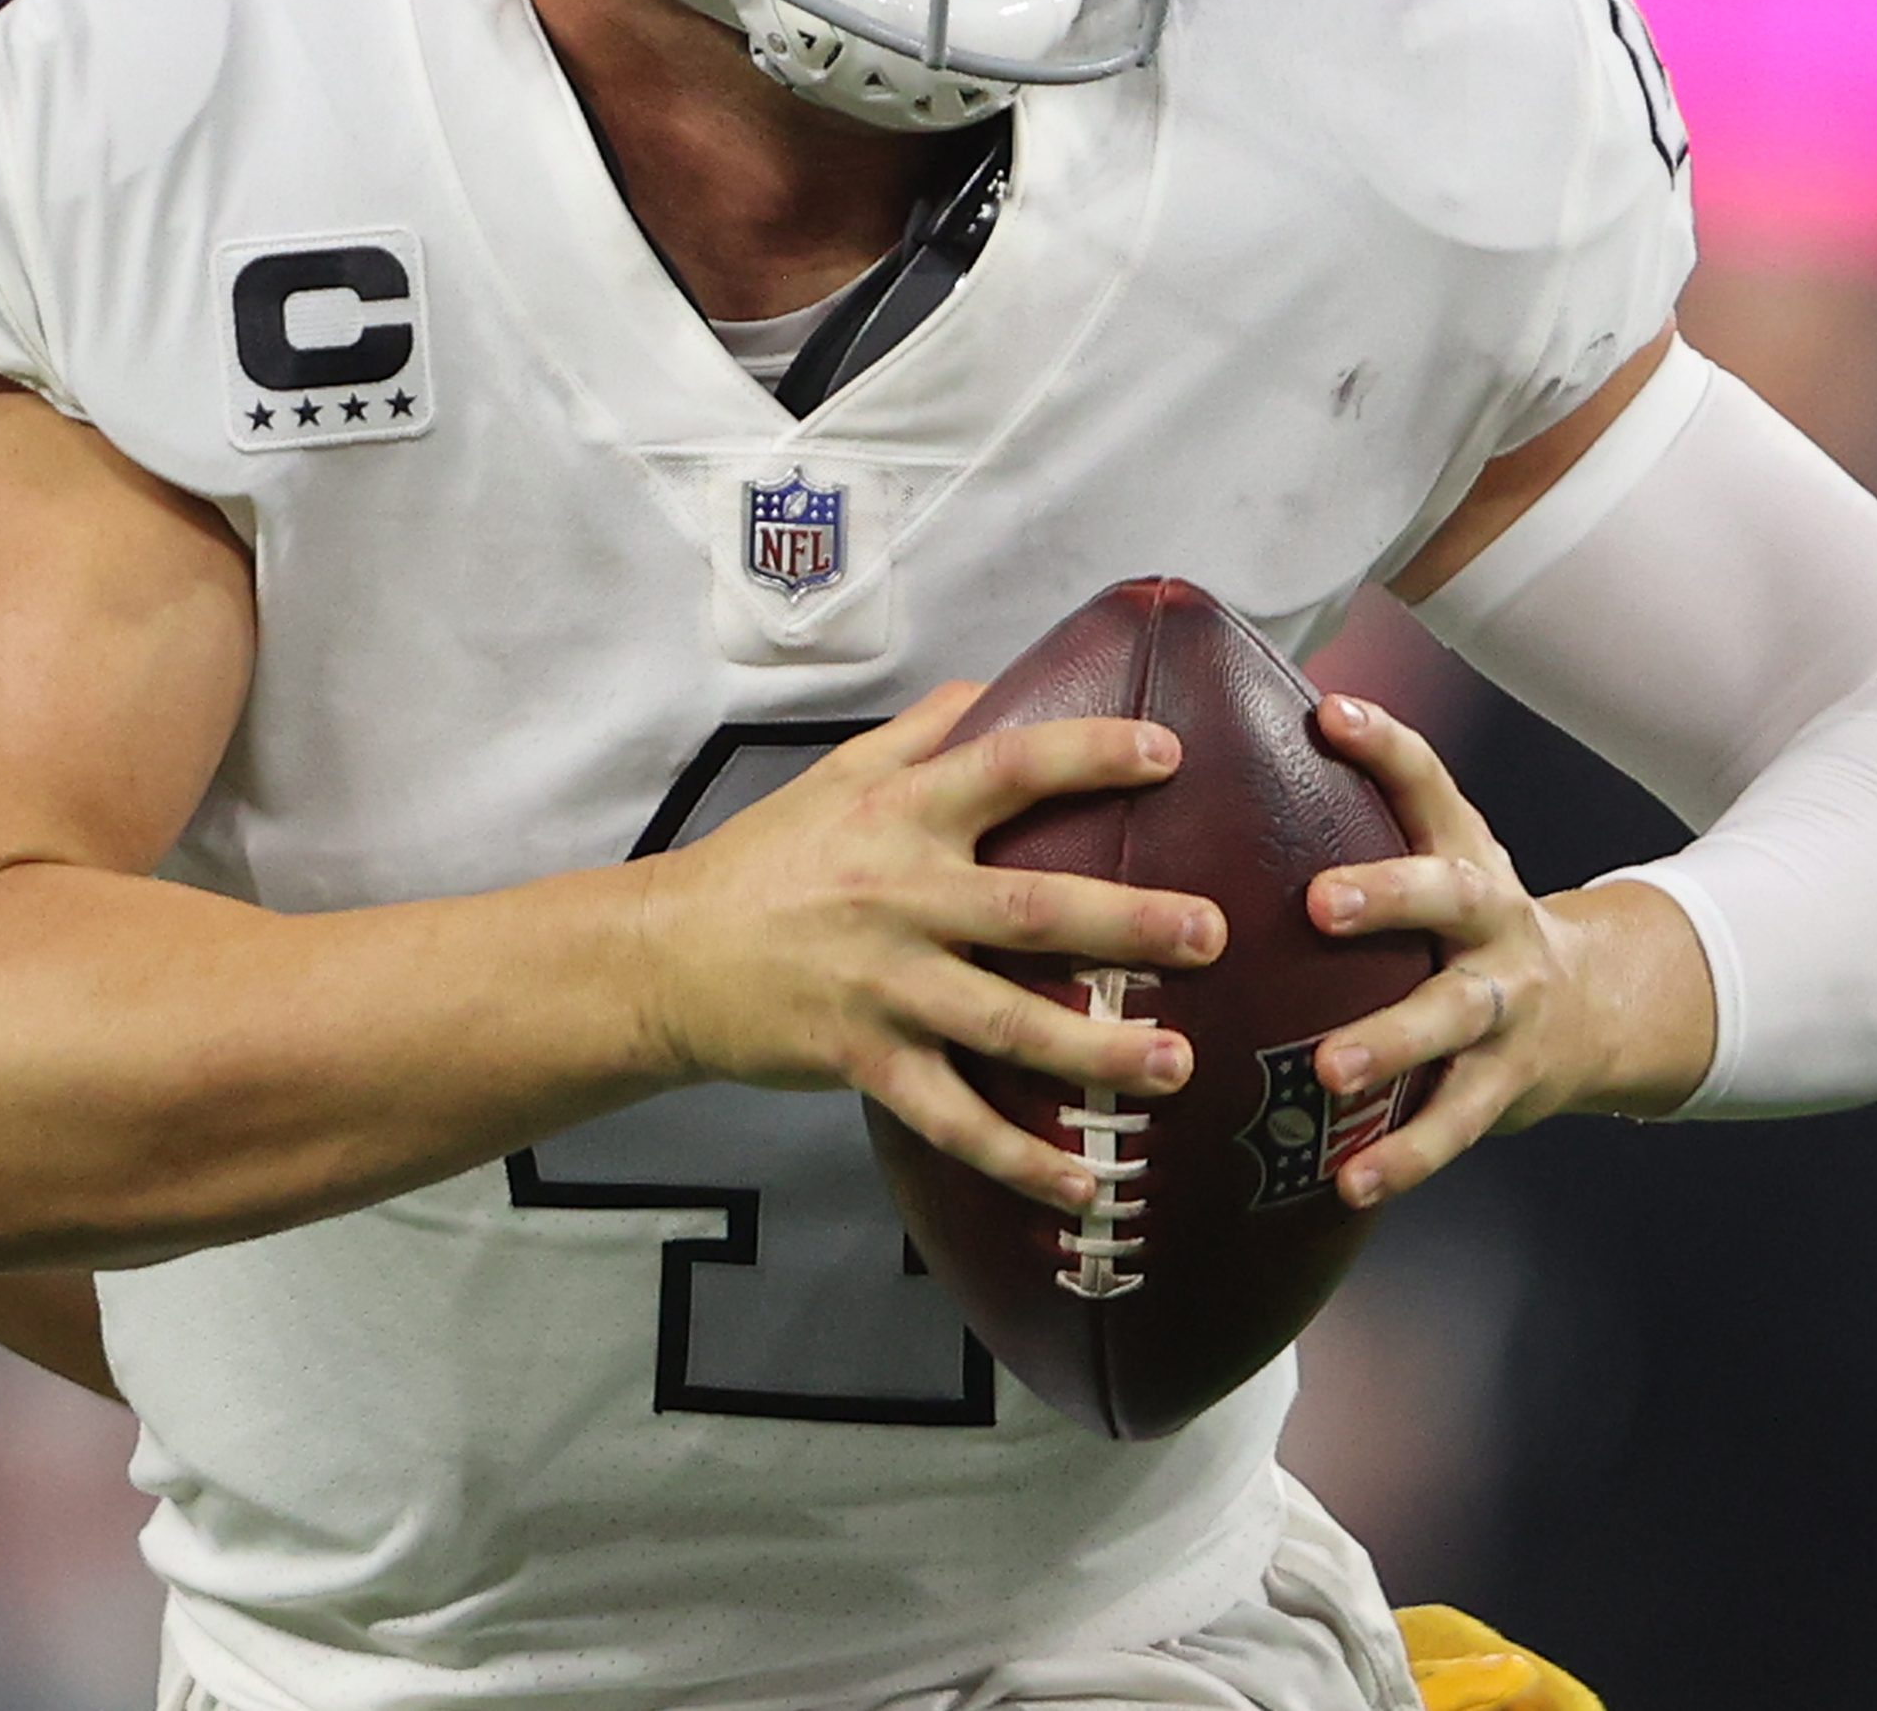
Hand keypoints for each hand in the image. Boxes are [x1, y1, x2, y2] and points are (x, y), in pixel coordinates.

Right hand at [627, 679, 1229, 1215]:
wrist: (666, 956)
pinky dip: (1018, 1160)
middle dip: (1126, 923)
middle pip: (1028, 909)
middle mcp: (897, 895)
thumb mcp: (831, 778)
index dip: (1084, 755)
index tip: (1168, 756)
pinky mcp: (863, 1058)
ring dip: (1095, 1048)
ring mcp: (882, 984)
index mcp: (896, 816)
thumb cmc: (762, 862)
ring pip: (1004, 1023)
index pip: (1003, 768)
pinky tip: (1084, 1186)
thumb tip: (992, 689)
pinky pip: (953, 1119)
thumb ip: (918, 737)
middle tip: (1211, 934)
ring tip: (1174, 1064)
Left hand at [1302, 691, 1704, 1202]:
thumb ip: (1363, 806)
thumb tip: (1259, 726)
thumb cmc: (1470, 920)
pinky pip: (1454, 1124)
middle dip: (1388, 896)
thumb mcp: (1440, 855)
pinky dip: (1406, 1158)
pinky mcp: (1505, 1086)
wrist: (1597, 1009)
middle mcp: (1494, 925)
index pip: (1431, 787)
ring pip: (1453, 1023)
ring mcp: (1506, 1009)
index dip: (1387, 745)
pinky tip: (1349, 1183)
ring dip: (1392, 1044)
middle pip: (1449, 899)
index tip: (1330, 712)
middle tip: (1317, 903)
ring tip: (1329, 1071)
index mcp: (1468, 859)